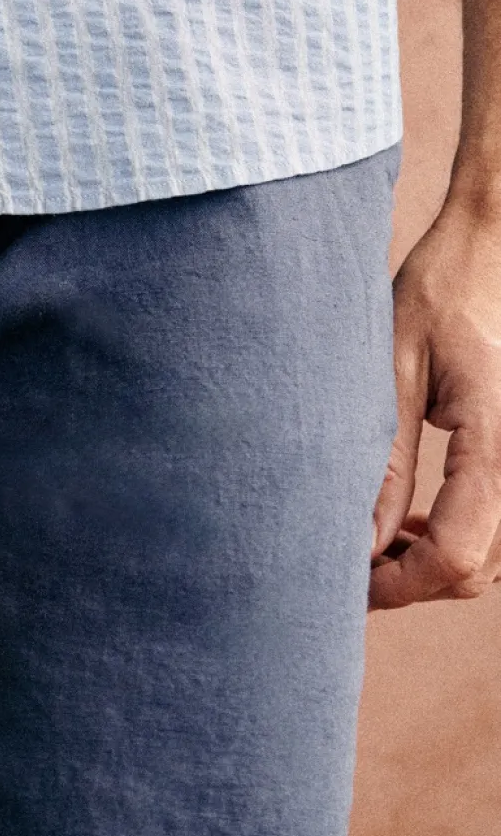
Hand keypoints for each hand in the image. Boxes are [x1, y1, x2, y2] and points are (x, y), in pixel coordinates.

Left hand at [370, 198, 500, 607]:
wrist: (495, 251)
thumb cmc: (441, 293)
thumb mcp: (394, 369)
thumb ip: (385, 461)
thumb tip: (364, 544)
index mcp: (497, 436)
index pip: (457, 553)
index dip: (400, 585)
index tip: (350, 581)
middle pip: (480, 568)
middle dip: (414, 581)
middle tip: (350, 560)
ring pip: (496, 560)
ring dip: (440, 564)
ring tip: (382, 535)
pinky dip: (465, 540)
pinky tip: (420, 521)